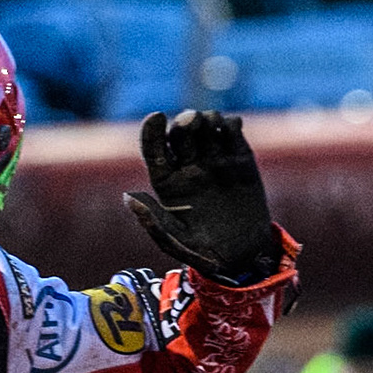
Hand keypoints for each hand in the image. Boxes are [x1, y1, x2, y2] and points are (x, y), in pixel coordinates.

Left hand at [124, 110, 275, 282]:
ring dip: (207, 119)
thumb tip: (128, 197)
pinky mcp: (239, 159)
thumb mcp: (176, 242)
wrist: (244, 255)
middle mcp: (188, 167)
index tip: (156, 117)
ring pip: (205, 128)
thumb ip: (153, 221)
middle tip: (191, 122)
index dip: (151, 132)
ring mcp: (214, 161)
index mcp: (167, 182)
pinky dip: (231, 124)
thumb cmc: (204, 252)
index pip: (154, 150)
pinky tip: (232, 127)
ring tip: (213, 124)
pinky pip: (231, 132)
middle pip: (180, 134)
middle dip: (184, 123)